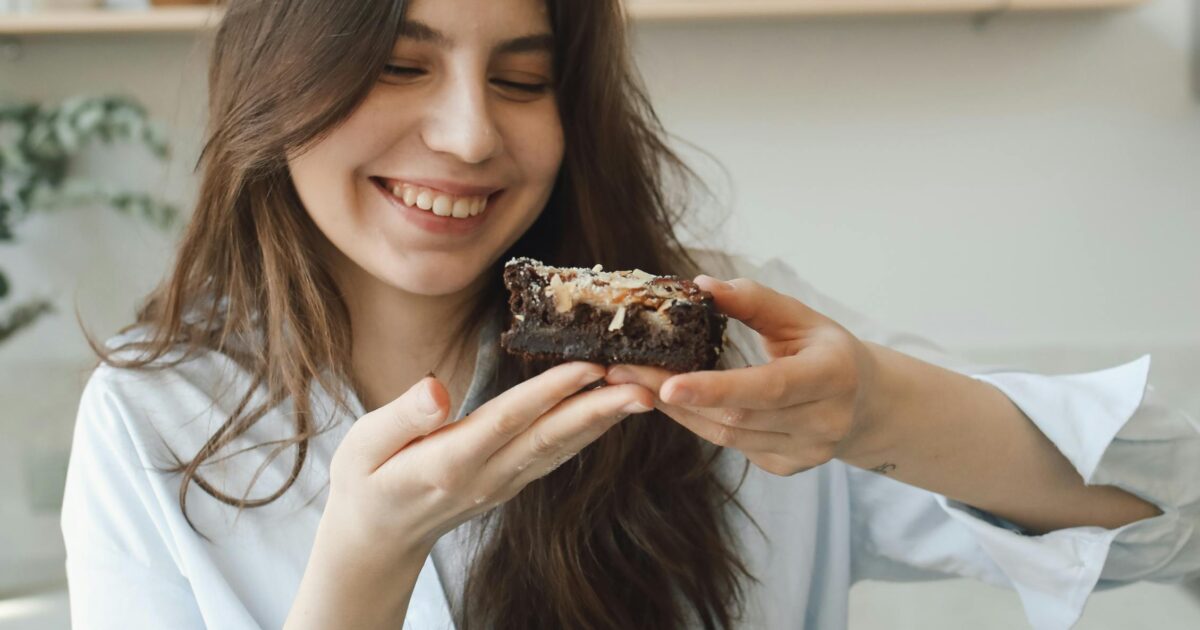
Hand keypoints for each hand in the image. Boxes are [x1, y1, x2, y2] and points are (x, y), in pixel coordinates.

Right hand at [288, 363, 653, 628]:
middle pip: (549, 439)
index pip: (507, 421)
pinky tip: (612, 412)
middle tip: (643, 386)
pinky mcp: (511, 482)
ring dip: (603, 421)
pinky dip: (587, 432)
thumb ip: (401, 417)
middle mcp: (485, 477)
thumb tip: (436, 388)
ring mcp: (503, 484)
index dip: (549, 393)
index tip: (587, 366)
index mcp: (448, 464)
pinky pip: (555, 455)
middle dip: (599, 411)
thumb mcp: (363, 447)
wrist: (376, 539)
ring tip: (641, 394)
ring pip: (560, 448)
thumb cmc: (365, 482)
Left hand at [605, 276, 880, 476]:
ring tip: (632, 381)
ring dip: (676, 409)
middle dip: (673, 394)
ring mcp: (805, 452)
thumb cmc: (825, 349)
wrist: (864, 403)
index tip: (668, 382)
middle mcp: (823, 422)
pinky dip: (697, 420)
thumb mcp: (799, 316)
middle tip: (621, 370)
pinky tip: (671, 399)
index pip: (768, 387)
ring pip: (726, 436)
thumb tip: (701, 285)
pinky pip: (730, 445)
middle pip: (736, 417)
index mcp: (832, 376)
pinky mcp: (785, 467)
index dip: (717, 388)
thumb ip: (753, 300)